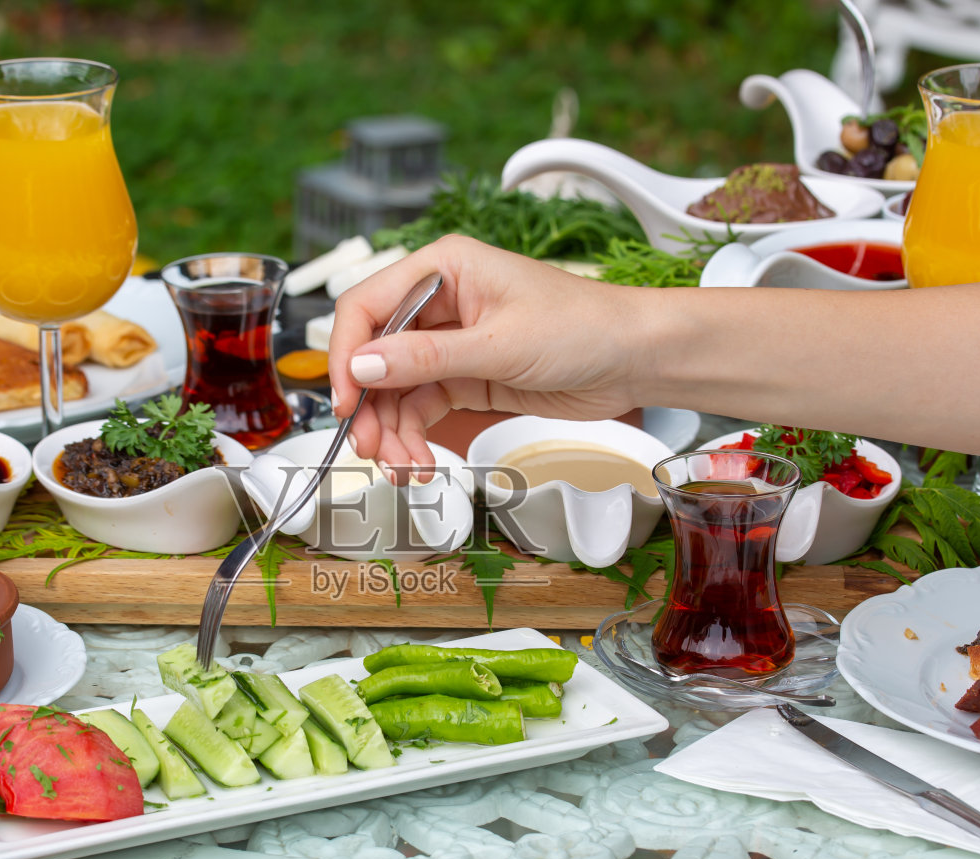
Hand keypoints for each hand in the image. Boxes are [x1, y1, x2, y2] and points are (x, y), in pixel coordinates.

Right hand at [329, 235, 649, 473]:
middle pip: (373, 354)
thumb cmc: (583, 327)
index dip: (345, 355)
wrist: (633, 359)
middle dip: (369, 406)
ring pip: (394, 390)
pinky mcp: (465, 377)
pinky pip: (421, 408)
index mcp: (442, 268)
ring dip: (392, 432)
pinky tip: (420, 462)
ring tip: (405, 468)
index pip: (365, 306)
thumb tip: (362, 367)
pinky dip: (414, 438)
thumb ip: (426, 358)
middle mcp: (439, 301)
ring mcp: (450, 342)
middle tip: (372, 448)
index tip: (345, 401)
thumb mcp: (500, 344)